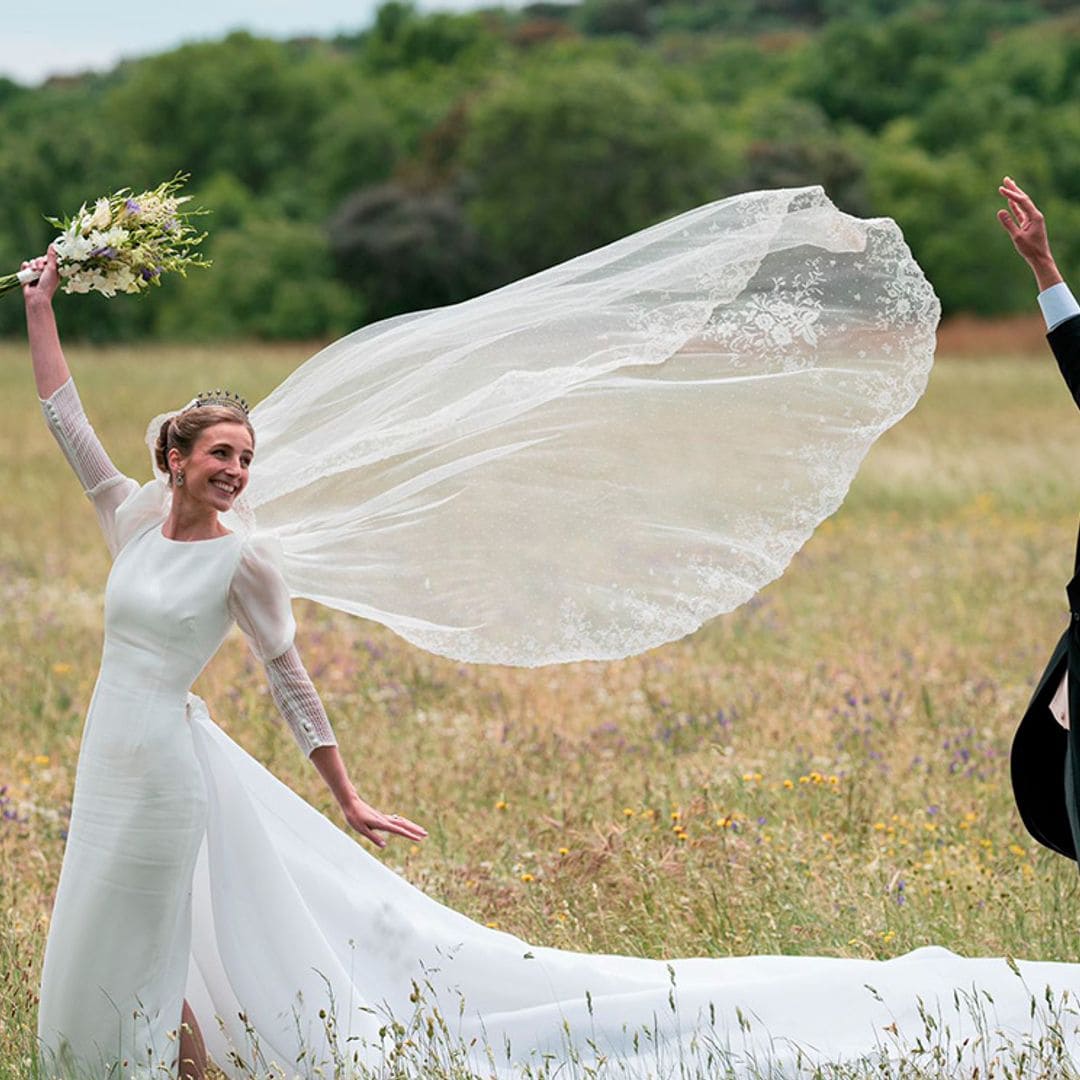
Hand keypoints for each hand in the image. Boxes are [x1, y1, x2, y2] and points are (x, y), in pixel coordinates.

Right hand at [22, 246, 59, 305]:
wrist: (37, 295)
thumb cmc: (48, 284)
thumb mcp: (52, 269)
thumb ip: (52, 257)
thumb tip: (53, 245)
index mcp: (54, 270)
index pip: (49, 258)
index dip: (47, 259)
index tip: (47, 262)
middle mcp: (45, 271)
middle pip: (40, 259)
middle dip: (39, 263)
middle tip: (40, 269)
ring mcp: (36, 273)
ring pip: (32, 261)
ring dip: (33, 265)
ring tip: (34, 272)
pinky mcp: (28, 274)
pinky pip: (25, 265)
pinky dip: (26, 267)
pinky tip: (27, 270)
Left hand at [339, 792, 427, 848]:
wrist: (351, 803)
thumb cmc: (354, 817)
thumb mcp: (362, 830)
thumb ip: (373, 837)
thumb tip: (384, 846)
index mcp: (382, 824)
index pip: (399, 830)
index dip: (409, 835)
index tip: (419, 838)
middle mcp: (385, 820)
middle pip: (403, 825)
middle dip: (415, 830)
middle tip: (426, 834)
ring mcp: (384, 818)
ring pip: (401, 822)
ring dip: (411, 826)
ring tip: (420, 829)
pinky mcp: (381, 817)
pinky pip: (396, 820)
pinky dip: (404, 822)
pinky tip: (404, 824)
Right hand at [997, 176, 1062, 290]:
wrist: (1039, 258)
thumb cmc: (1029, 249)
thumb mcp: (1017, 237)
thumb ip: (1008, 224)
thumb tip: (1000, 211)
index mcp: (1035, 216)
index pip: (1022, 202)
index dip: (1011, 194)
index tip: (1001, 189)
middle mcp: (1035, 215)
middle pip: (1024, 198)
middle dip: (1015, 189)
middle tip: (1006, 179)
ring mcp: (1032, 219)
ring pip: (1022, 204)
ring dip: (1015, 195)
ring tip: (1008, 185)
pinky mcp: (1028, 224)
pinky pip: (1020, 212)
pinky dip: (1015, 206)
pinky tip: (1010, 200)